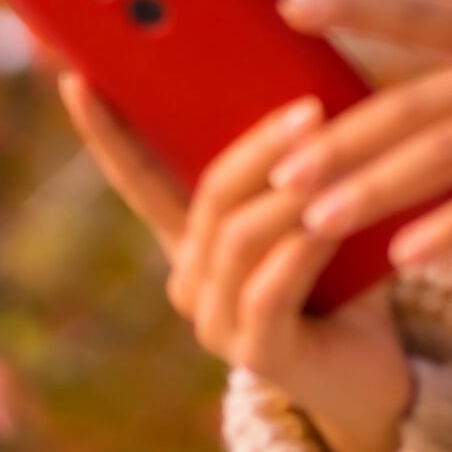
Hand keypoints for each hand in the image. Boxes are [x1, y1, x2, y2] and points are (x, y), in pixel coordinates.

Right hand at [58, 74, 413, 451]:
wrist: (374, 371)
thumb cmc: (348, 279)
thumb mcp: (316, 211)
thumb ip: (295, 164)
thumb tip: (309, 81)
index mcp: (192, 239)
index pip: (138, 179)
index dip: (107, 133)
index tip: (78, 80)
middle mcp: (189, 280)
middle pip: (211, 196)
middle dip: (258, 148)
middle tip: (309, 109)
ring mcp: (214, 321)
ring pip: (239, 239)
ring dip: (289, 195)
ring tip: (332, 157)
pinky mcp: (255, 354)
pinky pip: (268, 290)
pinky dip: (301, 250)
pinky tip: (331, 223)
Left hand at [270, 0, 451, 270]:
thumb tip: (371, 89)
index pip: (420, 15)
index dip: (354, 9)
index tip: (287, 11)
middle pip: (418, 102)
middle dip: (343, 140)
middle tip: (282, 175)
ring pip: (448, 153)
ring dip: (376, 188)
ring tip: (318, 220)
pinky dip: (450, 228)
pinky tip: (404, 254)